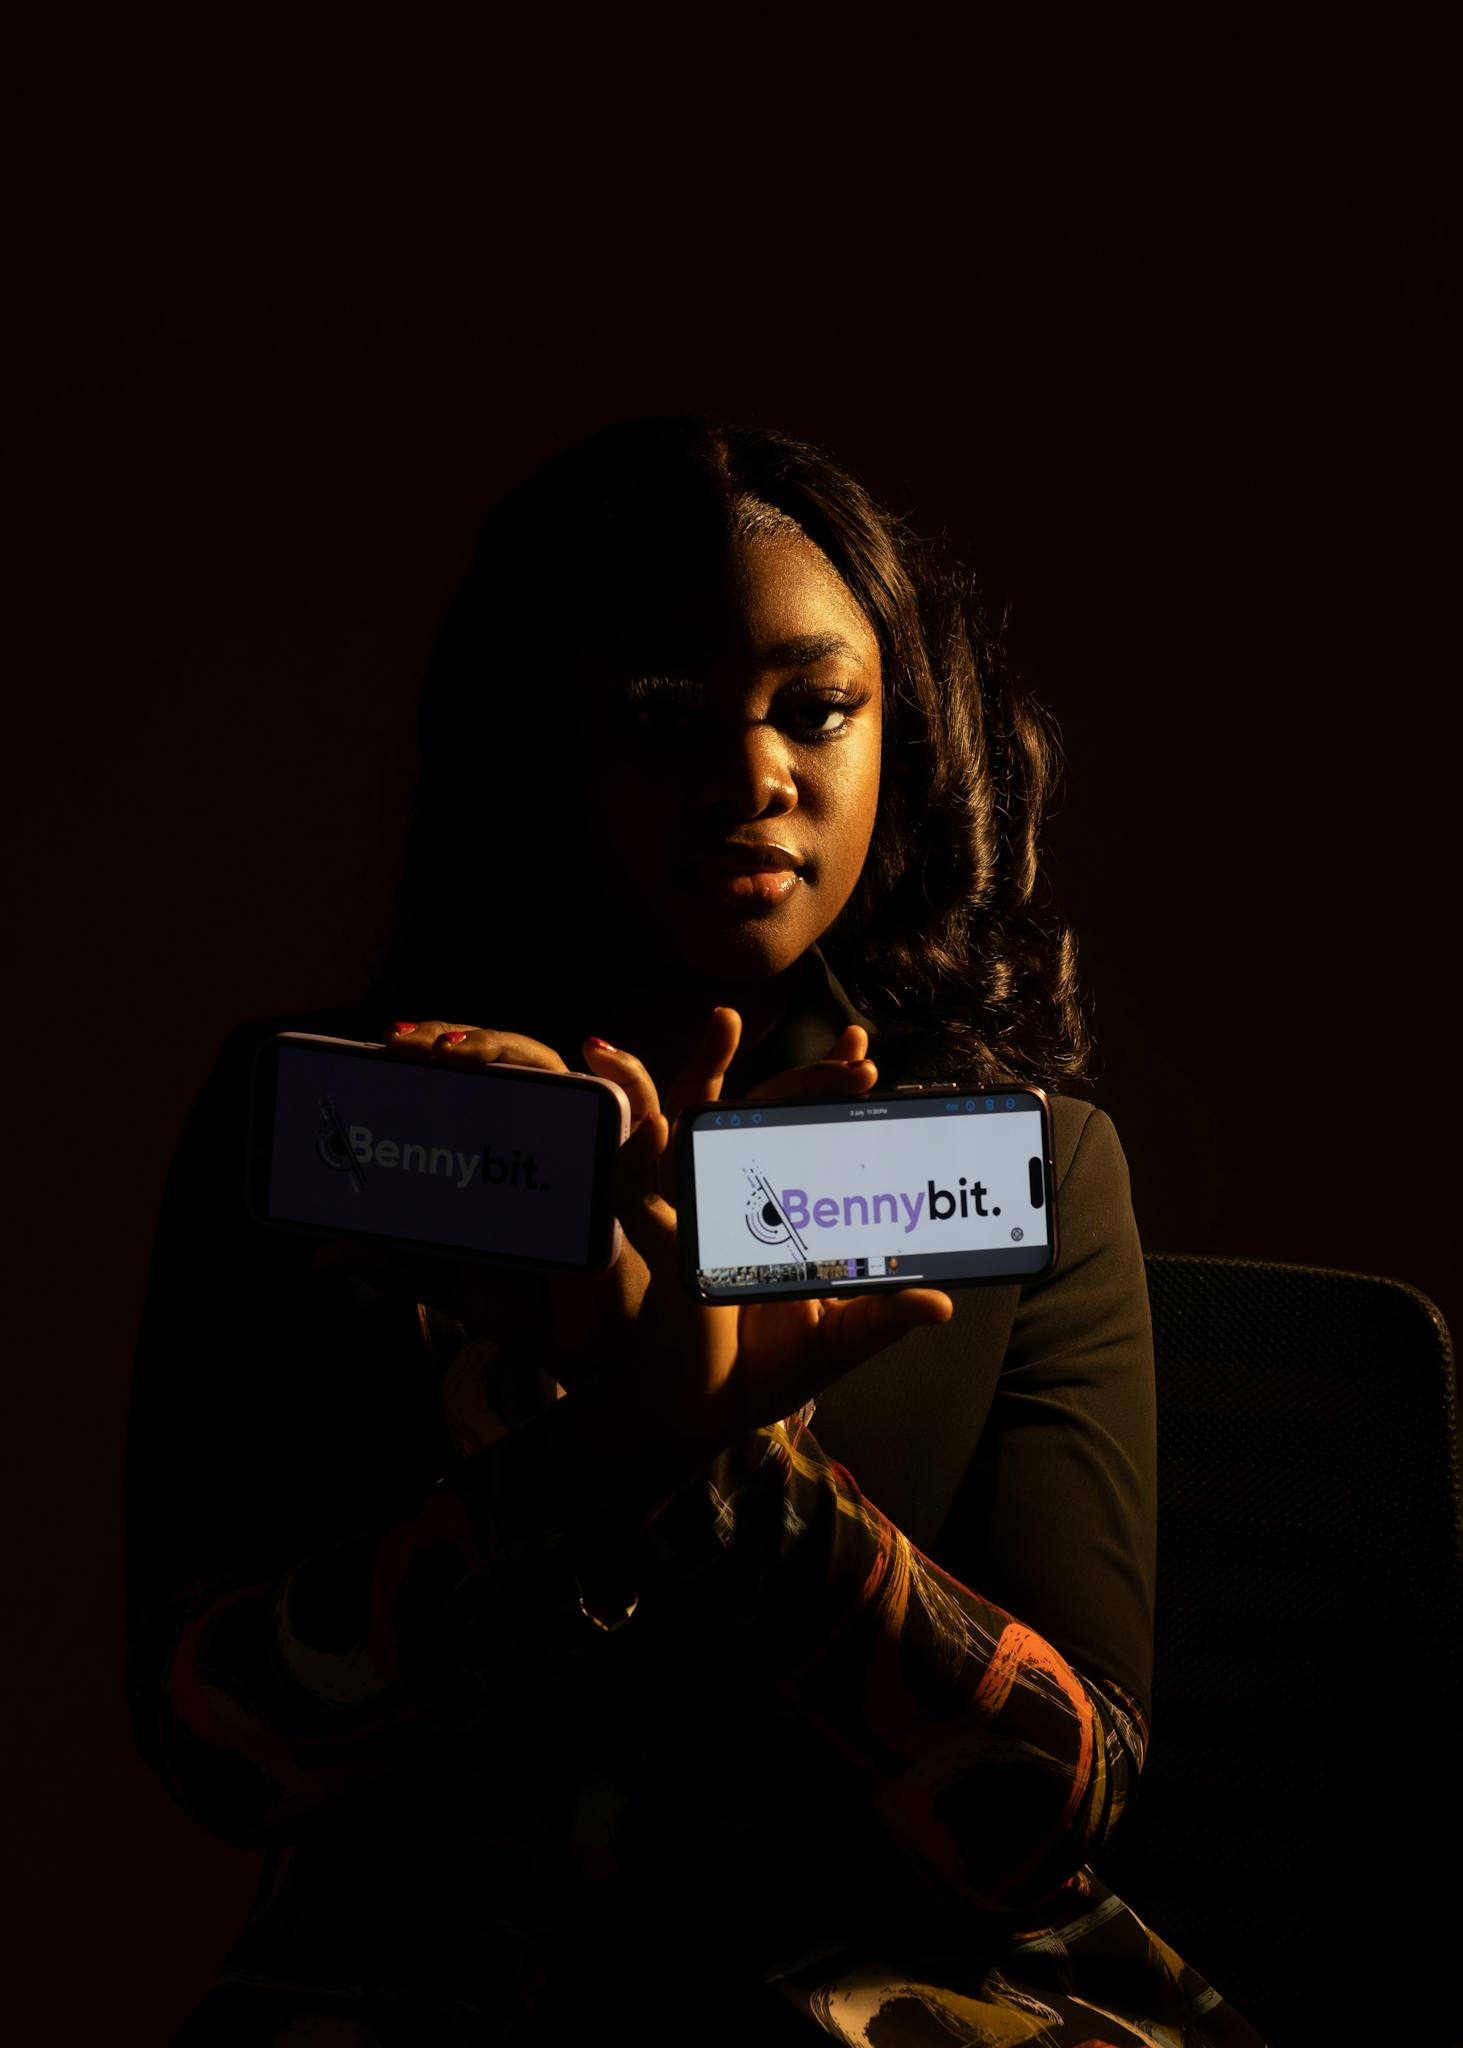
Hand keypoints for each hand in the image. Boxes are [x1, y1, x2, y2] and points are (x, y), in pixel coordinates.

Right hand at [603, 1014, 953, 1478]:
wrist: (706, 1414)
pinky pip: (635, 1194)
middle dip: (807, 1078)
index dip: (829, 1086)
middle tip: (858, 1061)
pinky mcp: (658, 1244)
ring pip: (688, 1125)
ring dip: (700, 1071)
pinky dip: (636, 1159)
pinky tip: (655, 1129)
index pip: (803, 1128)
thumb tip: (941, 1303)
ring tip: (722, 1026)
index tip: (868, 1054)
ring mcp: (694, 1211)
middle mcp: (735, 1196)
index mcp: (780, 1208)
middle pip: (760, 1111)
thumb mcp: (837, 1340)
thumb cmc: (765, 1370)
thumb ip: (880, 1318)